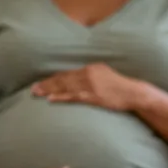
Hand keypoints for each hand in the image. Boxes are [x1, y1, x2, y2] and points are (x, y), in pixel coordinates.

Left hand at [31, 64, 149, 112]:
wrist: (134, 93)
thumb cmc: (121, 87)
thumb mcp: (105, 75)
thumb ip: (92, 76)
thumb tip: (80, 80)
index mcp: (91, 68)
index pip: (68, 73)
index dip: (54, 78)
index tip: (42, 82)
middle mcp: (88, 74)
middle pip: (63, 79)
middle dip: (47, 84)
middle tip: (33, 88)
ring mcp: (90, 86)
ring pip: (65, 87)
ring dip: (49, 90)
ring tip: (37, 93)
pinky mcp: (93, 97)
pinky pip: (73, 97)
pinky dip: (60, 97)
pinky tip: (50, 99)